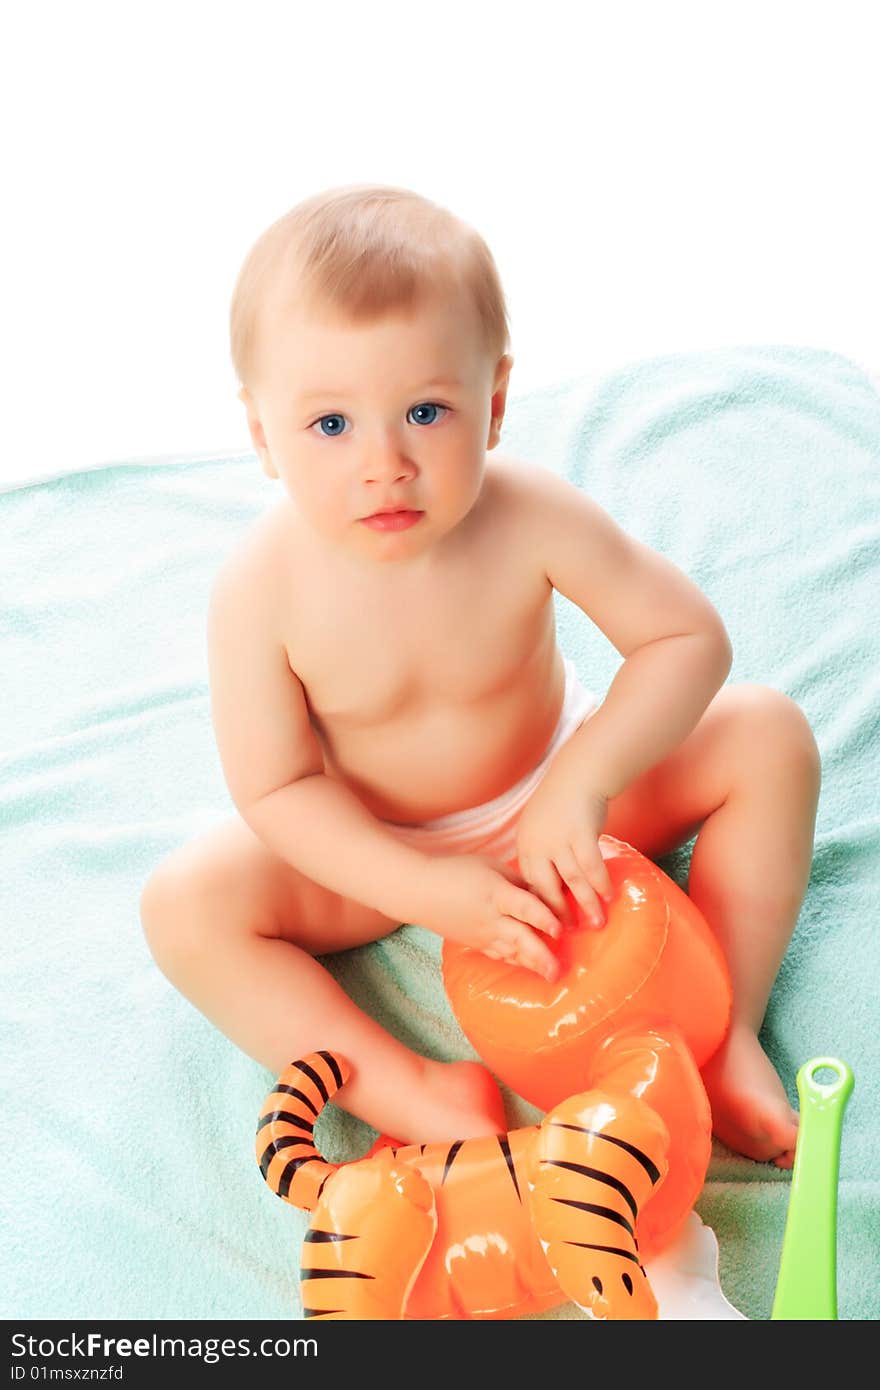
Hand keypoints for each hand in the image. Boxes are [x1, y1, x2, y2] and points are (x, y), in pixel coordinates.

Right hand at [414, 853, 563, 979]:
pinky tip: (532, 967)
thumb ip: (517, 880)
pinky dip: (517, 961)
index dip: (542, 918)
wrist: (420, 891)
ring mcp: (482, 934)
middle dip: (541, 955)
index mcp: (496, 893)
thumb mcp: (490, 865)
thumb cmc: (456, 871)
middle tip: (558, 970)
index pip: (524, 907)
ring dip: (533, 964)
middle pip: (520, 938)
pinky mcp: (476, 943)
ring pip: (512, 952)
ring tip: (552, 975)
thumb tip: (541, 894)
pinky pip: (500, 954)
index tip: (559, 930)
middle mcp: (491, 918)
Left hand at [516, 770, 613, 928]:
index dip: (542, 905)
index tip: (552, 923)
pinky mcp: (580, 833)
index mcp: (525, 843)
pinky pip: (591, 866)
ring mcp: (558, 839)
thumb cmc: (564, 802)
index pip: (530, 883)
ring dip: (587, 903)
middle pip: (546, 888)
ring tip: (596, 922)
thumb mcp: (541, 827)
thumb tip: (551, 883)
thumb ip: (542, 852)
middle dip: (561, 913)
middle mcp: (537, 843)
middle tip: (572, 932)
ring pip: (572, 881)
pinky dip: (600, 883)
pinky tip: (608, 896)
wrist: (579, 773)